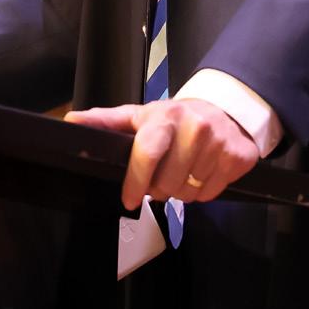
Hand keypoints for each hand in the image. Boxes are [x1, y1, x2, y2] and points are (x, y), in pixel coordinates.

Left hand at [65, 98, 258, 209]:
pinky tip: (202, 172)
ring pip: (189, 193)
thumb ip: (106, 121)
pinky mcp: (237, 158)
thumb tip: (70, 120)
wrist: (224, 110)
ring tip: (184, 170)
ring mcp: (218, 142)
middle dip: (160, 187)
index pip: (147, 153)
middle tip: (163, 174)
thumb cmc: (174, 119)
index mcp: (165, 117)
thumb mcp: (140, 115)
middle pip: (166, 184)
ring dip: (182, 190)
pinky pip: (211, 195)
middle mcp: (194, 127)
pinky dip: (203, 191)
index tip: (129, 198)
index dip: (136, 180)